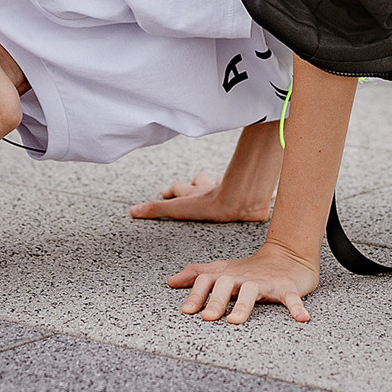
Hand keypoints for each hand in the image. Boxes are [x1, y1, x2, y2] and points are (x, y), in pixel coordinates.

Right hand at [129, 172, 272, 222]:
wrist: (241, 200)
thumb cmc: (211, 205)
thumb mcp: (178, 208)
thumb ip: (156, 209)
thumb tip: (133, 210)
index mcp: (194, 193)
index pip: (179, 188)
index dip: (171, 190)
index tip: (166, 192)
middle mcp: (210, 188)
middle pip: (199, 181)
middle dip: (195, 183)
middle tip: (192, 186)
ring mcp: (227, 189)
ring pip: (221, 182)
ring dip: (217, 184)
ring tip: (218, 186)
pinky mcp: (245, 194)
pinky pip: (249, 189)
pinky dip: (250, 190)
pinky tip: (258, 193)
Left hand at [167, 243, 317, 323]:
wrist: (289, 254)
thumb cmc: (251, 269)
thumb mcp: (223, 270)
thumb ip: (198, 275)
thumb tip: (171, 281)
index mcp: (228, 275)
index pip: (207, 280)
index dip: (196, 294)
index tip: (188, 310)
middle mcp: (243, 277)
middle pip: (226, 285)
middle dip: (216, 301)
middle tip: (207, 318)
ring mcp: (266, 282)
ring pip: (253, 291)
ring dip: (243, 305)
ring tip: (235, 321)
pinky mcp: (287, 287)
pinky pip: (292, 298)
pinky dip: (297, 307)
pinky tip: (301, 318)